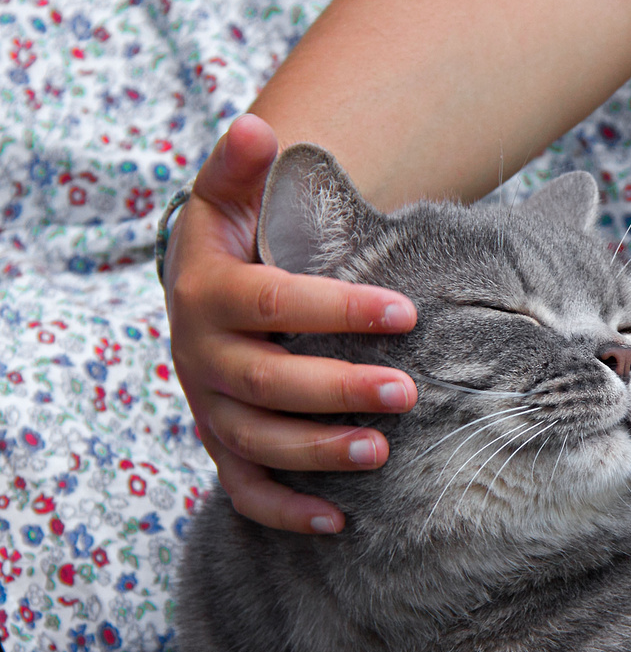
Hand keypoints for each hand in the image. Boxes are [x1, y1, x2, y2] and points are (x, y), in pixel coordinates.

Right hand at [164, 114, 417, 533]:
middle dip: (340, 389)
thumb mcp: (229, 203)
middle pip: (269, 382)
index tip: (407, 312)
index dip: (339, 309)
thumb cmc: (236, 248)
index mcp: (211, 294)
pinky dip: (287, 511)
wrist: (200, 301)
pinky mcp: (223, 450)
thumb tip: (262, 128)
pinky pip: (247, 492)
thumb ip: (241, 168)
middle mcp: (203, 358)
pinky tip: (339, 523)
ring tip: (383, 452)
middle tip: (411, 391)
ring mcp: (211, 410)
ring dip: (320, 452)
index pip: (276, 302)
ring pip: (260, 442)